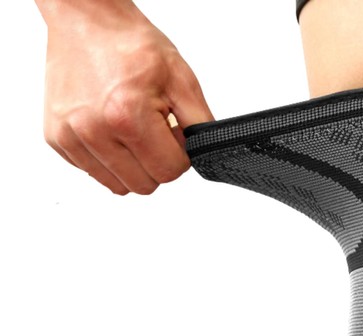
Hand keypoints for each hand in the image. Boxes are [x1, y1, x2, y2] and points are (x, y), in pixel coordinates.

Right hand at [41, 6, 213, 194]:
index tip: (172, 133)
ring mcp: (70, 137)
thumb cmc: (132, 45)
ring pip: (119, 186)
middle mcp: (94, 130)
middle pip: (145, 185)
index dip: (179, 155)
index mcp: (127, 115)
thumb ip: (199, 125)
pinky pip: (95, 173)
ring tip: (131, 130)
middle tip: (153, 131)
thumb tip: (204, 156)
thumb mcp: (182, 79)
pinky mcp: (56, 139)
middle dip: (157, 164)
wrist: (88, 20)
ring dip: (132, 166)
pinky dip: (108, 159)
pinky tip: (109, 129)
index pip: (169, 172)